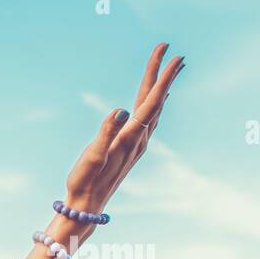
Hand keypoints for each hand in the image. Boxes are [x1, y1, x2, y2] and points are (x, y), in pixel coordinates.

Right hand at [57, 43, 184, 235]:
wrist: (87, 206)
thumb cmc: (85, 182)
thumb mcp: (92, 157)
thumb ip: (106, 132)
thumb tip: (121, 109)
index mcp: (130, 136)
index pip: (151, 101)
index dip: (162, 78)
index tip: (174, 57)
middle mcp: (139, 139)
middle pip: (155, 101)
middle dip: (164, 75)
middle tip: (172, 51)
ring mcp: (137, 144)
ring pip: (154, 109)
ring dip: (161, 88)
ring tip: (170, 70)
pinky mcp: (130, 149)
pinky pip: (148, 120)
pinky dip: (154, 104)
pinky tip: (155, 101)